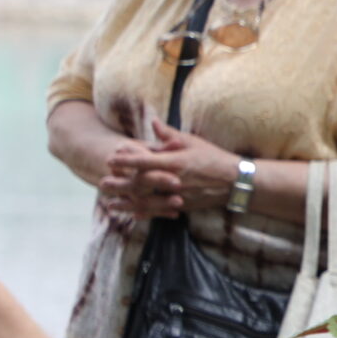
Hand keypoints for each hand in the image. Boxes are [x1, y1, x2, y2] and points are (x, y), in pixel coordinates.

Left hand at [100, 120, 239, 218]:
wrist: (235, 182)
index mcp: (176, 162)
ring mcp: (178, 196)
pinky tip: (132, 214)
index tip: (110, 159)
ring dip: (126, 203)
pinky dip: (145, 213)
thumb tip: (153, 123)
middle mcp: (174, 181)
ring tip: (110, 204)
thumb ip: (170, 135)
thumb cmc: (214, 158)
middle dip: (119, 184)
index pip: (145, 161)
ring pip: (146, 201)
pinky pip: (160, 211)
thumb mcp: (193, 142)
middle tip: (101, 184)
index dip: (126, 161)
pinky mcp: (183, 206)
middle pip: (140, 184)